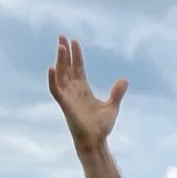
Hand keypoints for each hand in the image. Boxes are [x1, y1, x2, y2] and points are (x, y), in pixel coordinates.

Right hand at [47, 37, 125, 152]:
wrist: (96, 141)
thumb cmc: (101, 126)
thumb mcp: (112, 106)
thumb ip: (117, 93)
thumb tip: (124, 79)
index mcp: (83, 89)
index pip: (78, 68)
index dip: (76, 55)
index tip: (74, 42)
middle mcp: (73, 90)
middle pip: (67, 67)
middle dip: (65, 52)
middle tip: (62, 36)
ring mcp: (68, 96)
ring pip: (61, 74)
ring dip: (60, 60)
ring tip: (61, 46)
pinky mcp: (65, 104)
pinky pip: (55, 89)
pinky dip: (52, 79)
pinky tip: (52, 67)